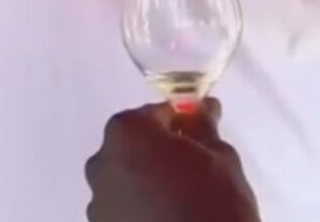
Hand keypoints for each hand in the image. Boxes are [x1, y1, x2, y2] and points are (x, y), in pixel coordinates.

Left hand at [85, 100, 258, 221]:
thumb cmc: (213, 206)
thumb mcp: (221, 159)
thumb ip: (204, 127)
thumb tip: (201, 109)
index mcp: (128, 133)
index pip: (157, 113)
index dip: (182, 121)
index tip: (201, 135)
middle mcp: (102, 162)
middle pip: (136, 145)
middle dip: (162, 152)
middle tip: (195, 170)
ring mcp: (97, 203)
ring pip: (127, 179)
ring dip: (148, 182)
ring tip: (182, 202)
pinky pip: (123, 209)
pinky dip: (141, 210)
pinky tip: (167, 219)